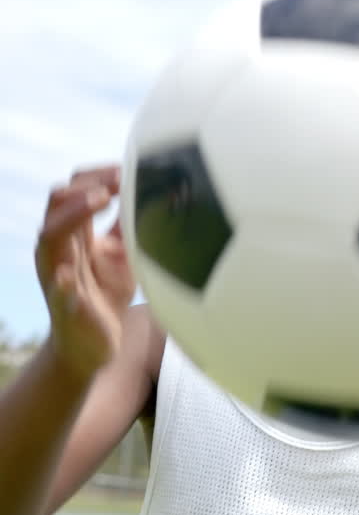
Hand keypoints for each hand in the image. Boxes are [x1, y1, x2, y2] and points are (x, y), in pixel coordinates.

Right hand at [36, 165, 135, 381]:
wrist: (92, 344)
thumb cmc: (105, 294)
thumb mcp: (121, 253)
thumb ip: (128, 225)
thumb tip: (152, 192)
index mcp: (72, 232)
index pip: (73, 189)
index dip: (96, 176)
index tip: (125, 169)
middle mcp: (58, 247)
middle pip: (57, 202)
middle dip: (86, 185)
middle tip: (118, 180)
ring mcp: (57, 274)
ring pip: (50, 235)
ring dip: (74, 214)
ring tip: (101, 201)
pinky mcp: (64, 305)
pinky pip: (58, 290)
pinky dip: (62, 281)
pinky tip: (69, 274)